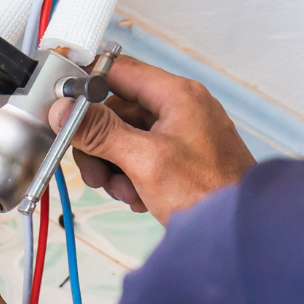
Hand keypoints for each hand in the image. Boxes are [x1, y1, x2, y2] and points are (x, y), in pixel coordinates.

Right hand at [52, 54, 254, 223]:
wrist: (238, 233)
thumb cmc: (209, 194)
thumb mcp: (144, 161)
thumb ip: (101, 132)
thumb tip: (66, 111)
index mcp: (177, 95)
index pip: (118, 71)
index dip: (87, 86)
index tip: (65, 106)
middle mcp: (181, 107)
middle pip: (117, 110)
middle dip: (100, 144)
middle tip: (96, 172)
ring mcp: (182, 133)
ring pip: (125, 136)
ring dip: (114, 166)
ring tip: (124, 191)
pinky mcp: (181, 156)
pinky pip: (141, 155)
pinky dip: (132, 176)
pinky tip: (139, 196)